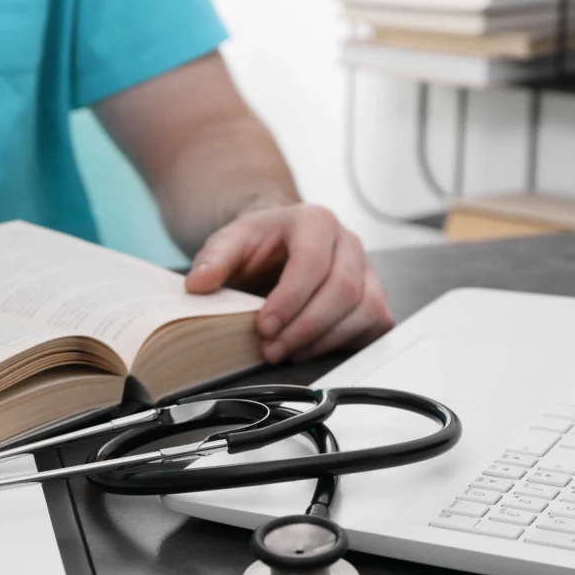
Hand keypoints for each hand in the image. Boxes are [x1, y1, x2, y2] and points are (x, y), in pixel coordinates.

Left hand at [185, 204, 393, 362]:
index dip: (290, 300)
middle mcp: (348, 242)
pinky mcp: (373, 295)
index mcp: (314, 221)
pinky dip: (345, 343)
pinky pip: (375, 323)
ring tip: (287, 353)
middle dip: (305, 327)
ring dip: (324, 340)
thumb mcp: (228, 243)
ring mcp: (366, 270)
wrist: (278, 245)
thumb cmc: (258, 244)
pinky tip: (311, 349)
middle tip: (271, 349)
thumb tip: (198, 283)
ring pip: (364, 309)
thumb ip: (213, 260)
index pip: (312, 262)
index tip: (264, 327)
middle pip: (342, 290)